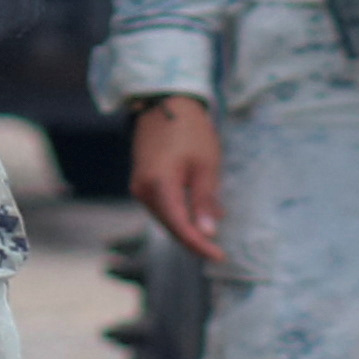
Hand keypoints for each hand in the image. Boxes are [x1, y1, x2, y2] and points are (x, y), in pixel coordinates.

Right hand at [128, 94, 224, 264]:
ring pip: (165, 218)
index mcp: (159, 186)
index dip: (200, 245)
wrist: (165, 102)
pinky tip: (197, 212)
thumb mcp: (205, 165)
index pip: (180, 227)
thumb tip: (208, 233)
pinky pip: (161, 206)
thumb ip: (204, 201)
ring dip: (187, 226)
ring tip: (211, 229)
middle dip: (193, 239)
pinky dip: (179, 213)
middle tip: (218, 248)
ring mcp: (139, 186)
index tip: (220, 255)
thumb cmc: (190, 130)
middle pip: (170, 226)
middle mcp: (143, 190)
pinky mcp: (142, 181)